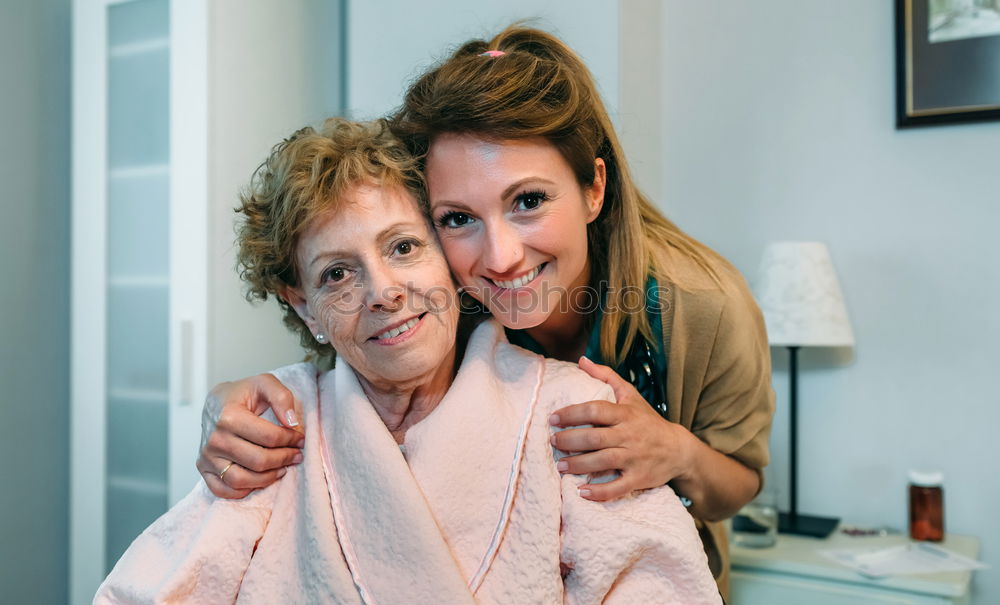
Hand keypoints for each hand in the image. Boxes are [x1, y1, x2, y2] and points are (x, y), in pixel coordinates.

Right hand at [195, 374, 304, 498]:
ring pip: (242, 480)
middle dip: (284, 459)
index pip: (269, 438)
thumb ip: (281, 397)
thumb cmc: (242, 393)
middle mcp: (214, 439)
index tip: (300, 439)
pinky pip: (223, 490)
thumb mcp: (264, 383)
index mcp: (229, 416)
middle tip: (296, 454)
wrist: (216, 402)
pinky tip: (260, 478)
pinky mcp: (203, 468)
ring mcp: (206, 456)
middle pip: (258, 461)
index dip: (291, 440)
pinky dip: (244, 490)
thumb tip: (292, 423)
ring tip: (282, 468)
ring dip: (268, 478)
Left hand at [548, 356, 696, 500]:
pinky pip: (617, 487)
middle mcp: (629, 435)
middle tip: (553, 442)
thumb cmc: (648, 420)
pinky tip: (582, 491)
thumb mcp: (630, 395)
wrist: (678, 449)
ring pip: (602, 462)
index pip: (595, 410)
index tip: (553, 418)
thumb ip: (606, 377)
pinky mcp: (638, 478)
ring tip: (560, 466)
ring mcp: (634, 458)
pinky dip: (599, 492)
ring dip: (578, 465)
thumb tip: (582, 360)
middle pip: (595, 438)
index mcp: (625, 414)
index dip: (572, 414)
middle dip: (570, 440)